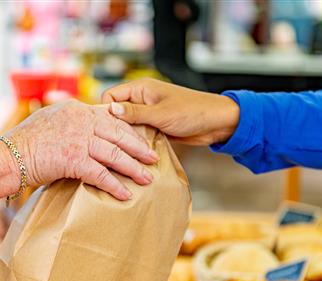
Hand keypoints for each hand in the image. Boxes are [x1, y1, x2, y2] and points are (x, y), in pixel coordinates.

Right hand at [7, 99, 158, 200]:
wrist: (8, 156)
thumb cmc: (24, 141)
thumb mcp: (48, 119)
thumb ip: (68, 118)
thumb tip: (80, 124)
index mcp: (76, 109)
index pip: (111, 117)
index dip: (128, 129)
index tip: (141, 138)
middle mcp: (81, 121)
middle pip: (119, 133)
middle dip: (138, 147)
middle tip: (152, 157)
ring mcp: (79, 140)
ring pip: (115, 154)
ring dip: (133, 168)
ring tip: (147, 178)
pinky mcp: (74, 160)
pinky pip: (101, 175)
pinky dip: (115, 186)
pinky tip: (125, 194)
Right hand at [102, 79, 239, 145]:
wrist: (217, 123)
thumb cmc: (193, 112)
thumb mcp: (160, 114)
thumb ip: (134, 113)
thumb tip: (110, 110)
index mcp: (140, 88)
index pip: (111, 96)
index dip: (106, 111)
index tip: (104, 128)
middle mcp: (141, 99)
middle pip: (117, 112)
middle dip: (114, 126)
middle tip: (113, 143)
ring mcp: (147, 113)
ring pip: (126, 125)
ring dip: (126, 136)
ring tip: (123, 150)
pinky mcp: (154, 126)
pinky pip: (138, 134)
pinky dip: (136, 142)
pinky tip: (135, 152)